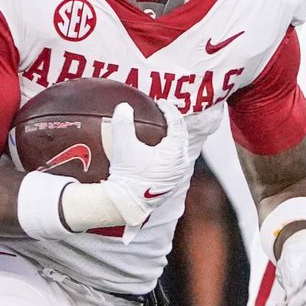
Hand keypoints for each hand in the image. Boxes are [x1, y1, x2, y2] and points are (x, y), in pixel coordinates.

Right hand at [101, 100, 190, 226]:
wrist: (127, 203)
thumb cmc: (127, 175)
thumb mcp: (123, 146)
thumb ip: (123, 123)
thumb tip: (124, 106)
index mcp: (174, 152)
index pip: (177, 124)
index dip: (169, 110)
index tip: (160, 102)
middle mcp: (181, 163)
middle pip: (182, 135)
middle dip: (174, 121)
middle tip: (163, 111)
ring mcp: (178, 174)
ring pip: (180, 148)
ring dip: (174, 135)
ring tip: (163, 127)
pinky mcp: (172, 182)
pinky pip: (176, 159)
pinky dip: (171, 148)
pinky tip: (160, 147)